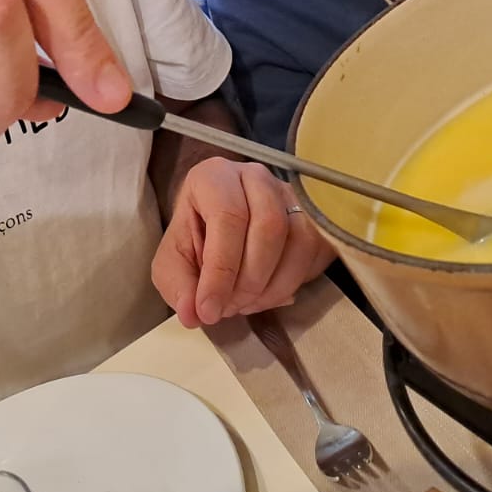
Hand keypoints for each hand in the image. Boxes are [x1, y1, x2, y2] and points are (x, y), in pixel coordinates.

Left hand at [151, 157, 334, 327]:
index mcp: (215, 177)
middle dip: (250, 281)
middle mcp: (257, 177)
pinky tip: (268, 296)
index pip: (228, 217)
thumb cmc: (196, 236)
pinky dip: (294, 284)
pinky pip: (316, 252)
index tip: (209, 310)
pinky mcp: (313, 215)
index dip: (221, 270)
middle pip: (270, 226)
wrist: (220, 228)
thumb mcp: (174, 261)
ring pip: (299, 240)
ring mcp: (290, 193)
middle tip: (231, 308)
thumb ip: (179, 285)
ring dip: (273, 287)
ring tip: (247, 305)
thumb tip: (194, 314)